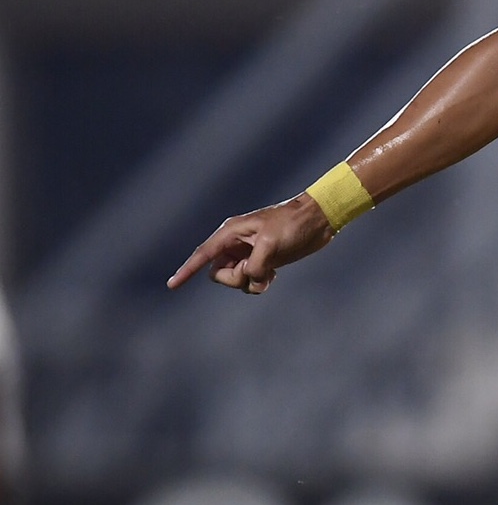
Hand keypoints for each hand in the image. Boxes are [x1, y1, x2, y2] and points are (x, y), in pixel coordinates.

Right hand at [168, 195, 332, 294]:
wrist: (318, 220)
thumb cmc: (293, 224)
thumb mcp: (271, 243)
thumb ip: (255, 263)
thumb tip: (250, 278)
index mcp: (231, 233)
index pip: (203, 255)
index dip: (186, 271)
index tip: (172, 285)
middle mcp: (235, 244)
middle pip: (218, 273)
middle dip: (235, 277)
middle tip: (257, 269)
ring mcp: (248, 253)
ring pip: (235, 279)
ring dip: (250, 282)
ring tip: (269, 272)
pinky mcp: (263, 261)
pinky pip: (250, 281)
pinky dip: (260, 283)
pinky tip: (274, 275)